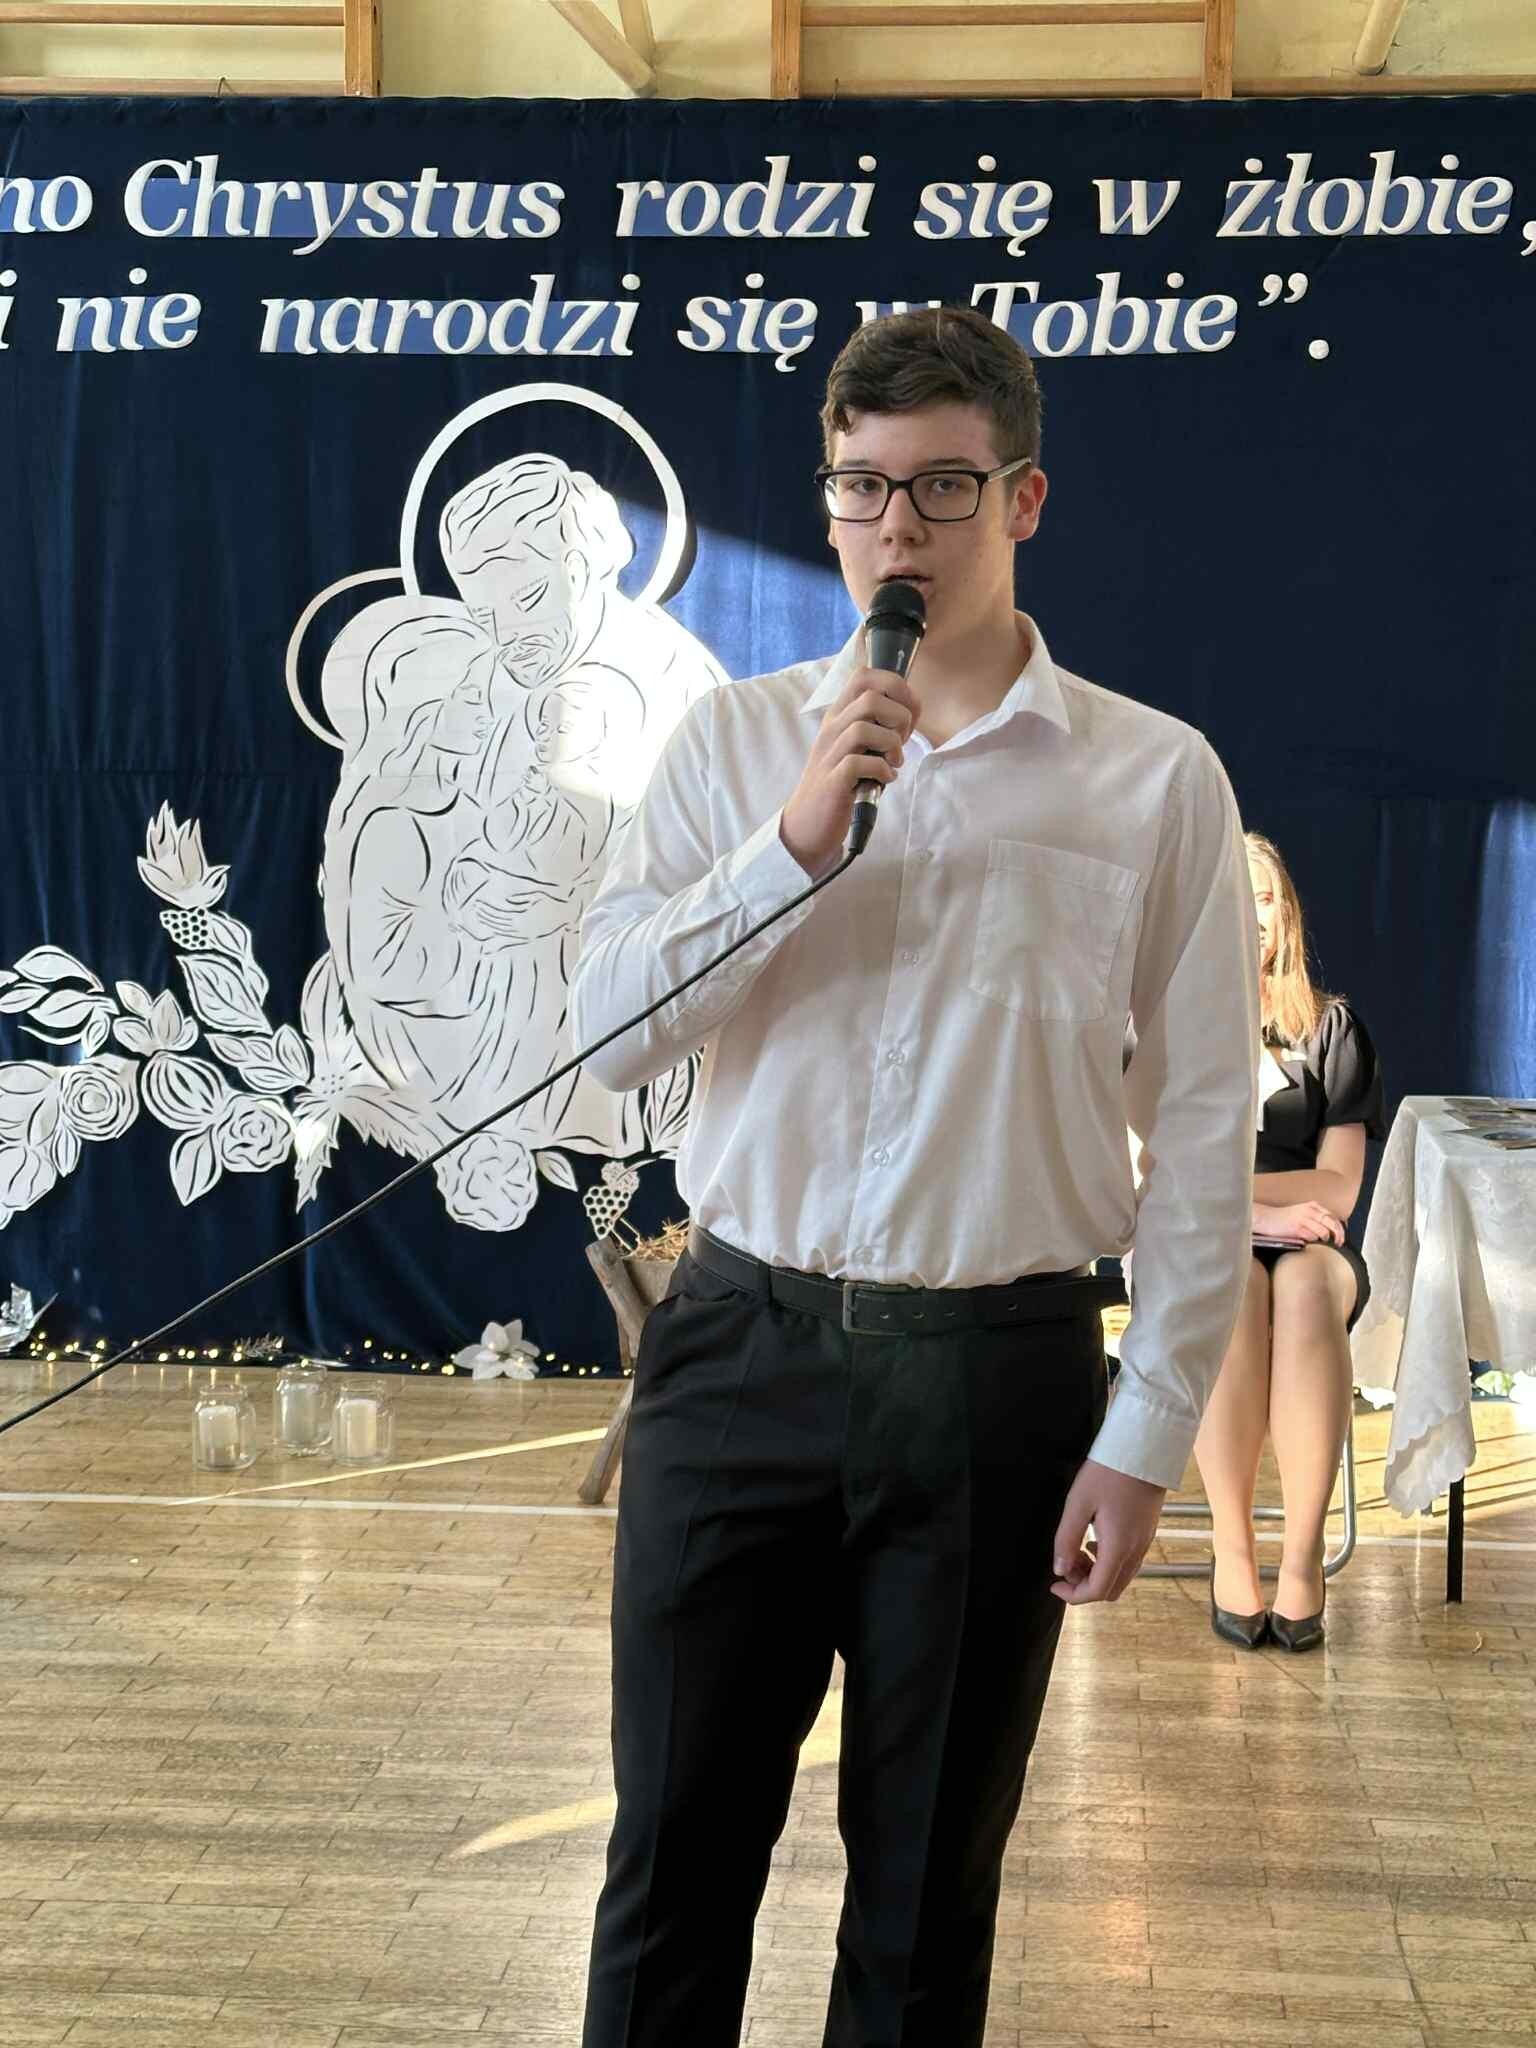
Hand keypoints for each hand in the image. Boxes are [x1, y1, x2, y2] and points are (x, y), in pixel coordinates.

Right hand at [780, 663, 921, 875]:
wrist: (807, 823)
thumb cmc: (840, 782)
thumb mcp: (856, 745)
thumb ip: (877, 724)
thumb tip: (910, 711)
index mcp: (839, 715)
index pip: (864, 675)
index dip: (896, 686)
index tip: (908, 712)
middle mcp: (832, 728)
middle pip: (871, 697)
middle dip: (899, 717)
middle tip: (901, 741)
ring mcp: (830, 754)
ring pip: (865, 728)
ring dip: (892, 745)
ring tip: (893, 762)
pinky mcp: (833, 781)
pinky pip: (861, 763)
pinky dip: (882, 770)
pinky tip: (885, 779)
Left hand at [1051, 1458, 1166, 1604]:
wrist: (1142, 1450)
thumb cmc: (1107, 1473)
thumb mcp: (1078, 1503)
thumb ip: (1066, 1539)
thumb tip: (1060, 1569)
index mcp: (1118, 1547)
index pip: (1098, 1590)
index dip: (1074, 1596)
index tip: (1055, 1584)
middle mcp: (1135, 1551)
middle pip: (1111, 1590)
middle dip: (1084, 1586)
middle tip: (1066, 1564)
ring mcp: (1144, 1543)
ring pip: (1120, 1577)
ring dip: (1096, 1573)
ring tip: (1077, 1550)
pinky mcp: (1147, 1533)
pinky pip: (1128, 1562)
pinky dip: (1108, 1562)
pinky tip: (1094, 1540)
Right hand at [1254, 1200, 1344, 1245]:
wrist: (1266, 1218)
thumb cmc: (1284, 1219)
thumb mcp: (1303, 1213)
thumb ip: (1316, 1218)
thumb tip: (1332, 1231)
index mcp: (1313, 1206)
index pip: (1334, 1217)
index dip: (1340, 1229)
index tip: (1341, 1238)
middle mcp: (1310, 1210)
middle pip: (1332, 1224)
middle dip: (1338, 1236)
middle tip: (1338, 1244)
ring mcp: (1303, 1218)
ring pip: (1324, 1232)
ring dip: (1324, 1239)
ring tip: (1320, 1242)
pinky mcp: (1297, 1227)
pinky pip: (1312, 1237)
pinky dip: (1312, 1241)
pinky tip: (1307, 1241)